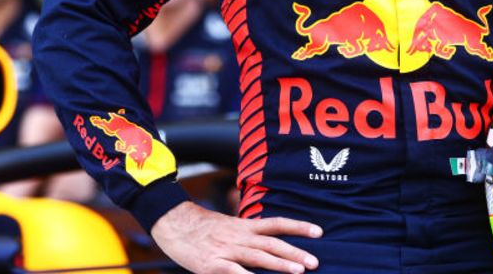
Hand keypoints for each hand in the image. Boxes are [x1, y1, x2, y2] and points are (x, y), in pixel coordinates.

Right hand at [151, 200, 321, 273]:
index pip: (276, 224)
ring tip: (299, 271)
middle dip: (295, 252)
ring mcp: (226, 250)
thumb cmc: (202, 229)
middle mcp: (239, 236)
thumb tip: (270, 244)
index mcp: (244, 226)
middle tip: (315, 262)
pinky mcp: (212, 265)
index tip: (319, 232)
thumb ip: (248, 235)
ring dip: (280, 264)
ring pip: (258, 256)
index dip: (298, 227)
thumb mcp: (228, 227)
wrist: (173, 223)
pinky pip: (234, 272)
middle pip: (272, 243)